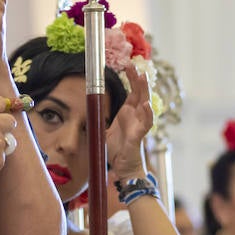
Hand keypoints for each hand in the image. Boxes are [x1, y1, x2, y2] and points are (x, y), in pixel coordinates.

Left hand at [105, 64, 153, 178]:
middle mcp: (135, 117)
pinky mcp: (138, 136)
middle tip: (134, 65)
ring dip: (144, 91)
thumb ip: (99, 121)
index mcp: (128, 113)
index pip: (132, 91)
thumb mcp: (105, 131)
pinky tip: (145, 104)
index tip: (128, 65)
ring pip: (145, 104)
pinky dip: (146, 114)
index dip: (131, 78)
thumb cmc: (117, 150)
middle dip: (137, 79)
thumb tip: (87, 112)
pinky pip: (145, 124)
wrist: (124, 169)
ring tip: (143, 77)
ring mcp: (138, 125)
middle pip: (140, 93)